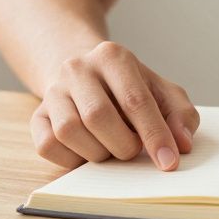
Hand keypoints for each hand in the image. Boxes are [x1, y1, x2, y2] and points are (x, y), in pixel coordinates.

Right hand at [31, 41, 199, 170]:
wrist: (87, 76)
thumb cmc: (130, 89)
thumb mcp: (162, 92)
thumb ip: (180, 115)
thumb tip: (181, 144)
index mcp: (113, 56)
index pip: (135, 100)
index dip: (154, 135)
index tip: (168, 162)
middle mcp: (77, 67)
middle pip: (98, 116)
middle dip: (123, 145)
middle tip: (133, 150)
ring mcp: (52, 90)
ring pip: (69, 131)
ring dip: (97, 152)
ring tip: (110, 147)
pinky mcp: (36, 115)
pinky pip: (48, 145)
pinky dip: (72, 159)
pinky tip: (88, 150)